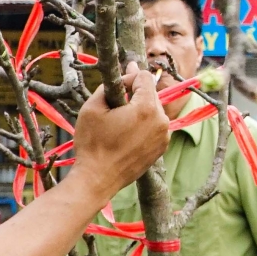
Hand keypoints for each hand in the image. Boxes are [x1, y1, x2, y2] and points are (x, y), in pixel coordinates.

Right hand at [69, 64, 168, 198]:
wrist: (98, 179)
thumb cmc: (93, 144)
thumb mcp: (92, 108)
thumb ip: (110, 86)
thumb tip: (124, 76)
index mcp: (146, 108)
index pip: (144, 77)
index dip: (129, 76)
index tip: (117, 83)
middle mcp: (161, 121)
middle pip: (151, 94)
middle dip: (134, 94)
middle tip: (114, 103)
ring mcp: (164, 136)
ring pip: (153, 110)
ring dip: (139, 109)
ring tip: (118, 121)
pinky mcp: (161, 148)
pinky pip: (154, 126)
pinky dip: (143, 125)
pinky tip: (126, 134)